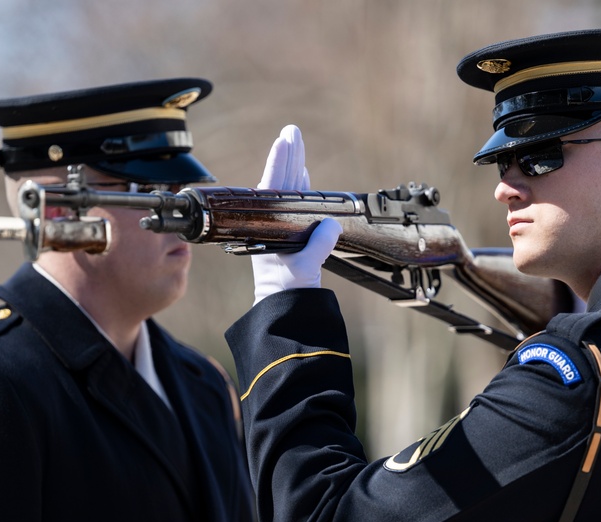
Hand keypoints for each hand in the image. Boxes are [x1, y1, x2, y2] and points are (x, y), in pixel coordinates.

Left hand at [251, 125, 341, 304]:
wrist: (285, 311)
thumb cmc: (288, 292)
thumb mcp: (305, 268)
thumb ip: (318, 245)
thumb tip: (331, 225)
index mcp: (269, 228)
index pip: (273, 189)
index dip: (280, 164)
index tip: (284, 141)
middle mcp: (272, 225)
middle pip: (281, 184)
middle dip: (288, 157)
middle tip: (292, 131)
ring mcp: (281, 230)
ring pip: (288, 192)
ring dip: (294, 168)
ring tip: (296, 144)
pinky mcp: (291, 238)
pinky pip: (296, 207)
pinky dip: (301, 190)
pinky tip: (303, 176)